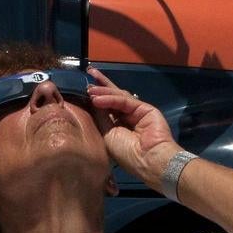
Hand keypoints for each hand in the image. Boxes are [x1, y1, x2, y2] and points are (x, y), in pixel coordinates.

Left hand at [87, 67, 180, 183]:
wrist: (148, 160)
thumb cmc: (127, 154)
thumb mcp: (108, 135)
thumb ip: (102, 117)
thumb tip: (93, 101)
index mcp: (118, 127)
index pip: (106, 108)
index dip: (96, 98)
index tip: (84, 91)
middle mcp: (127, 117)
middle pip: (113, 96)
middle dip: (101, 85)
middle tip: (89, 72)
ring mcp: (137, 112)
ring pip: (118, 96)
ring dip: (103, 90)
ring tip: (89, 88)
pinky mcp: (145, 108)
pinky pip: (124, 101)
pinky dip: (110, 99)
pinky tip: (97, 99)